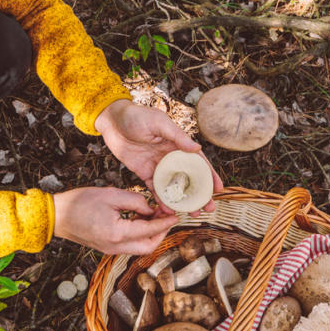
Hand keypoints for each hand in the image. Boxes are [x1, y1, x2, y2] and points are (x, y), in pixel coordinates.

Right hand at [53, 187, 178, 254]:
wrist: (57, 217)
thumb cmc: (80, 203)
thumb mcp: (112, 195)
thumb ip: (135, 201)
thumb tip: (150, 208)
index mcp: (118, 234)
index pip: (150, 230)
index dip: (165, 223)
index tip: (176, 215)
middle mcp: (116, 246)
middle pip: (148, 246)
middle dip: (161, 233)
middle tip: (165, 216)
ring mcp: (111, 249)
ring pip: (140, 247)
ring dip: (150, 234)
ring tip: (152, 215)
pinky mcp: (106, 247)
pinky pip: (129, 245)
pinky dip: (138, 234)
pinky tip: (139, 219)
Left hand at [93, 99, 223, 213]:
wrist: (112, 121)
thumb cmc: (137, 116)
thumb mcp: (159, 123)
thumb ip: (177, 136)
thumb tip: (197, 149)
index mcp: (177, 144)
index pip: (198, 162)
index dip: (209, 176)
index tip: (217, 189)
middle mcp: (170, 157)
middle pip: (188, 179)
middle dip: (199, 194)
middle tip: (208, 209)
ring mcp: (157, 166)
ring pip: (173, 187)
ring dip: (183, 200)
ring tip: (192, 214)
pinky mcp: (144, 173)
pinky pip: (155, 189)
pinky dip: (162, 200)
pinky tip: (169, 210)